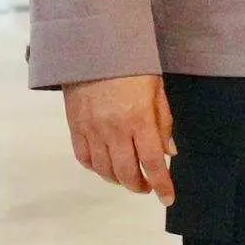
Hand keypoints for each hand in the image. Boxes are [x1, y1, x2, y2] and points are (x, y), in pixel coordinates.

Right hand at [64, 73, 174, 200]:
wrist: (93, 46)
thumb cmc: (131, 64)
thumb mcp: (156, 89)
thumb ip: (163, 122)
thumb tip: (169, 151)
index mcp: (139, 119)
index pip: (152, 163)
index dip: (162, 185)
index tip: (168, 198)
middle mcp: (114, 129)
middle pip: (127, 173)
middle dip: (139, 186)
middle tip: (147, 186)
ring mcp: (92, 129)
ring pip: (104, 170)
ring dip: (118, 180)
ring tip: (127, 177)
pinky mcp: (75, 126)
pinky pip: (84, 158)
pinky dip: (96, 168)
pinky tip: (105, 165)